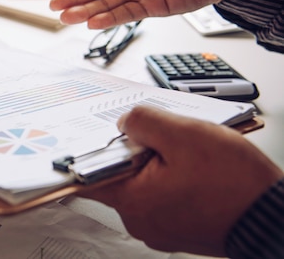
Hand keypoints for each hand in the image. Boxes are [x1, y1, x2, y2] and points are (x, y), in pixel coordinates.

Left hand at [78, 105, 282, 255]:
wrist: (275, 217)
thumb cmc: (235, 184)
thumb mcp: (184, 135)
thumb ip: (144, 122)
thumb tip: (124, 122)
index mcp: (133, 200)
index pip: (86, 178)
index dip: (84, 153)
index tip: (85, 137)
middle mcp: (140, 219)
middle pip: (119, 174)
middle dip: (133, 150)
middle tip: (153, 134)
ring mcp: (160, 226)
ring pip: (144, 183)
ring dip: (157, 162)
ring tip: (183, 149)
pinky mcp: (179, 226)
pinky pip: (164, 195)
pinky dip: (172, 177)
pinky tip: (193, 165)